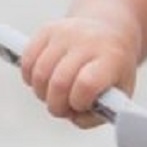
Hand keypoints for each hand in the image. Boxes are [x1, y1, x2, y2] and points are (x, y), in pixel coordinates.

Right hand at [20, 18, 137, 127]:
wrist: (108, 30)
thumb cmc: (112, 68)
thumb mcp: (119, 93)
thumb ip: (97, 114)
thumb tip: (73, 116)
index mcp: (111, 58)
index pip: (86, 84)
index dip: (78, 102)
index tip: (81, 105)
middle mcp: (88, 42)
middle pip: (59, 82)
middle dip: (56, 105)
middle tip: (62, 107)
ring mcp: (65, 33)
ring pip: (40, 74)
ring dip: (42, 93)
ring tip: (53, 94)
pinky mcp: (47, 30)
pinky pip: (27, 61)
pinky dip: (30, 78)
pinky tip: (43, 82)